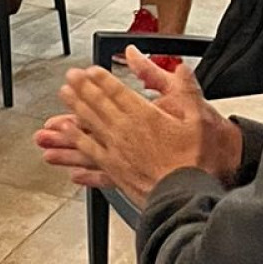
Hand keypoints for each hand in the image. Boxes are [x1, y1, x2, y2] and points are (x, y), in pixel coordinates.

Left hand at [34, 51, 241, 204]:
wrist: (192, 197)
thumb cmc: (199, 161)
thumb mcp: (199, 116)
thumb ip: (185, 87)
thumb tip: (179, 66)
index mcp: (145, 116)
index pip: (116, 91)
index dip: (100, 78)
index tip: (89, 70)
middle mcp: (126, 132)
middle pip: (97, 105)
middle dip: (82, 89)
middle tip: (69, 78)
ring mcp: (118, 153)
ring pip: (89, 127)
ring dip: (74, 112)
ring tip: (63, 101)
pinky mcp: (117, 173)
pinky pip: (92, 156)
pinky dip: (78, 147)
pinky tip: (69, 140)